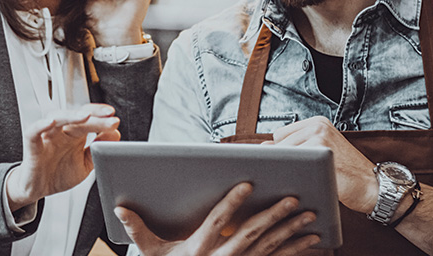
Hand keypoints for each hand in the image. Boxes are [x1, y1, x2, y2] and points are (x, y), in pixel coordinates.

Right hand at [5, 104, 120, 209]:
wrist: (38, 189)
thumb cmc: (59, 174)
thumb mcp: (85, 164)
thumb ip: (98, 149)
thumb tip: (115, 134)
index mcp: (75, 135)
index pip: (89, 118)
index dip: (101, 116)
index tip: (114, 119)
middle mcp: (62, 132)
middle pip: (77, 116)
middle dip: (94, 116)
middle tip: (109, 117)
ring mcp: (47, 137)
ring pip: (57, 118)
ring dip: (72, 115)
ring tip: (86, 116)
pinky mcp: (33, 146)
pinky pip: (33, 132)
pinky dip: (40, 125)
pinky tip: (51, 122)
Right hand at [117, 182, 321, 255]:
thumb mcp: (151, 255)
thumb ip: (138, 232)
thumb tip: (119, 209)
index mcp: (198, 250)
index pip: (218, 222)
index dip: (232, 202)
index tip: (247, 184)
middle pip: (251, 235)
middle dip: (273, 216)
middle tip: (293, 198)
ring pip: (270, 248)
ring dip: (291, 230)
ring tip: (310, 214)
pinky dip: (297, 250)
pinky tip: (313, 239)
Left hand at [268, 116, 378, 213]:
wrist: (372, 186)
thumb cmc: (345, 174)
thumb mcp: (321, 155)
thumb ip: (296, 148)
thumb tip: (261, 146)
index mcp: (316, 123)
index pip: (280, 135)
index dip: (281, 154)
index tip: (285, 168)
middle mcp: (317, 125)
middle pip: (279, 144)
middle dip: (281, 162)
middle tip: (293, 177)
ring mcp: (319, 136)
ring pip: (284, 154)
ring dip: (285, 169)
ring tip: (299, 181)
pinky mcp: (321, 150)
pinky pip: (294, 163)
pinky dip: (292, 176)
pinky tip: (301, 184)